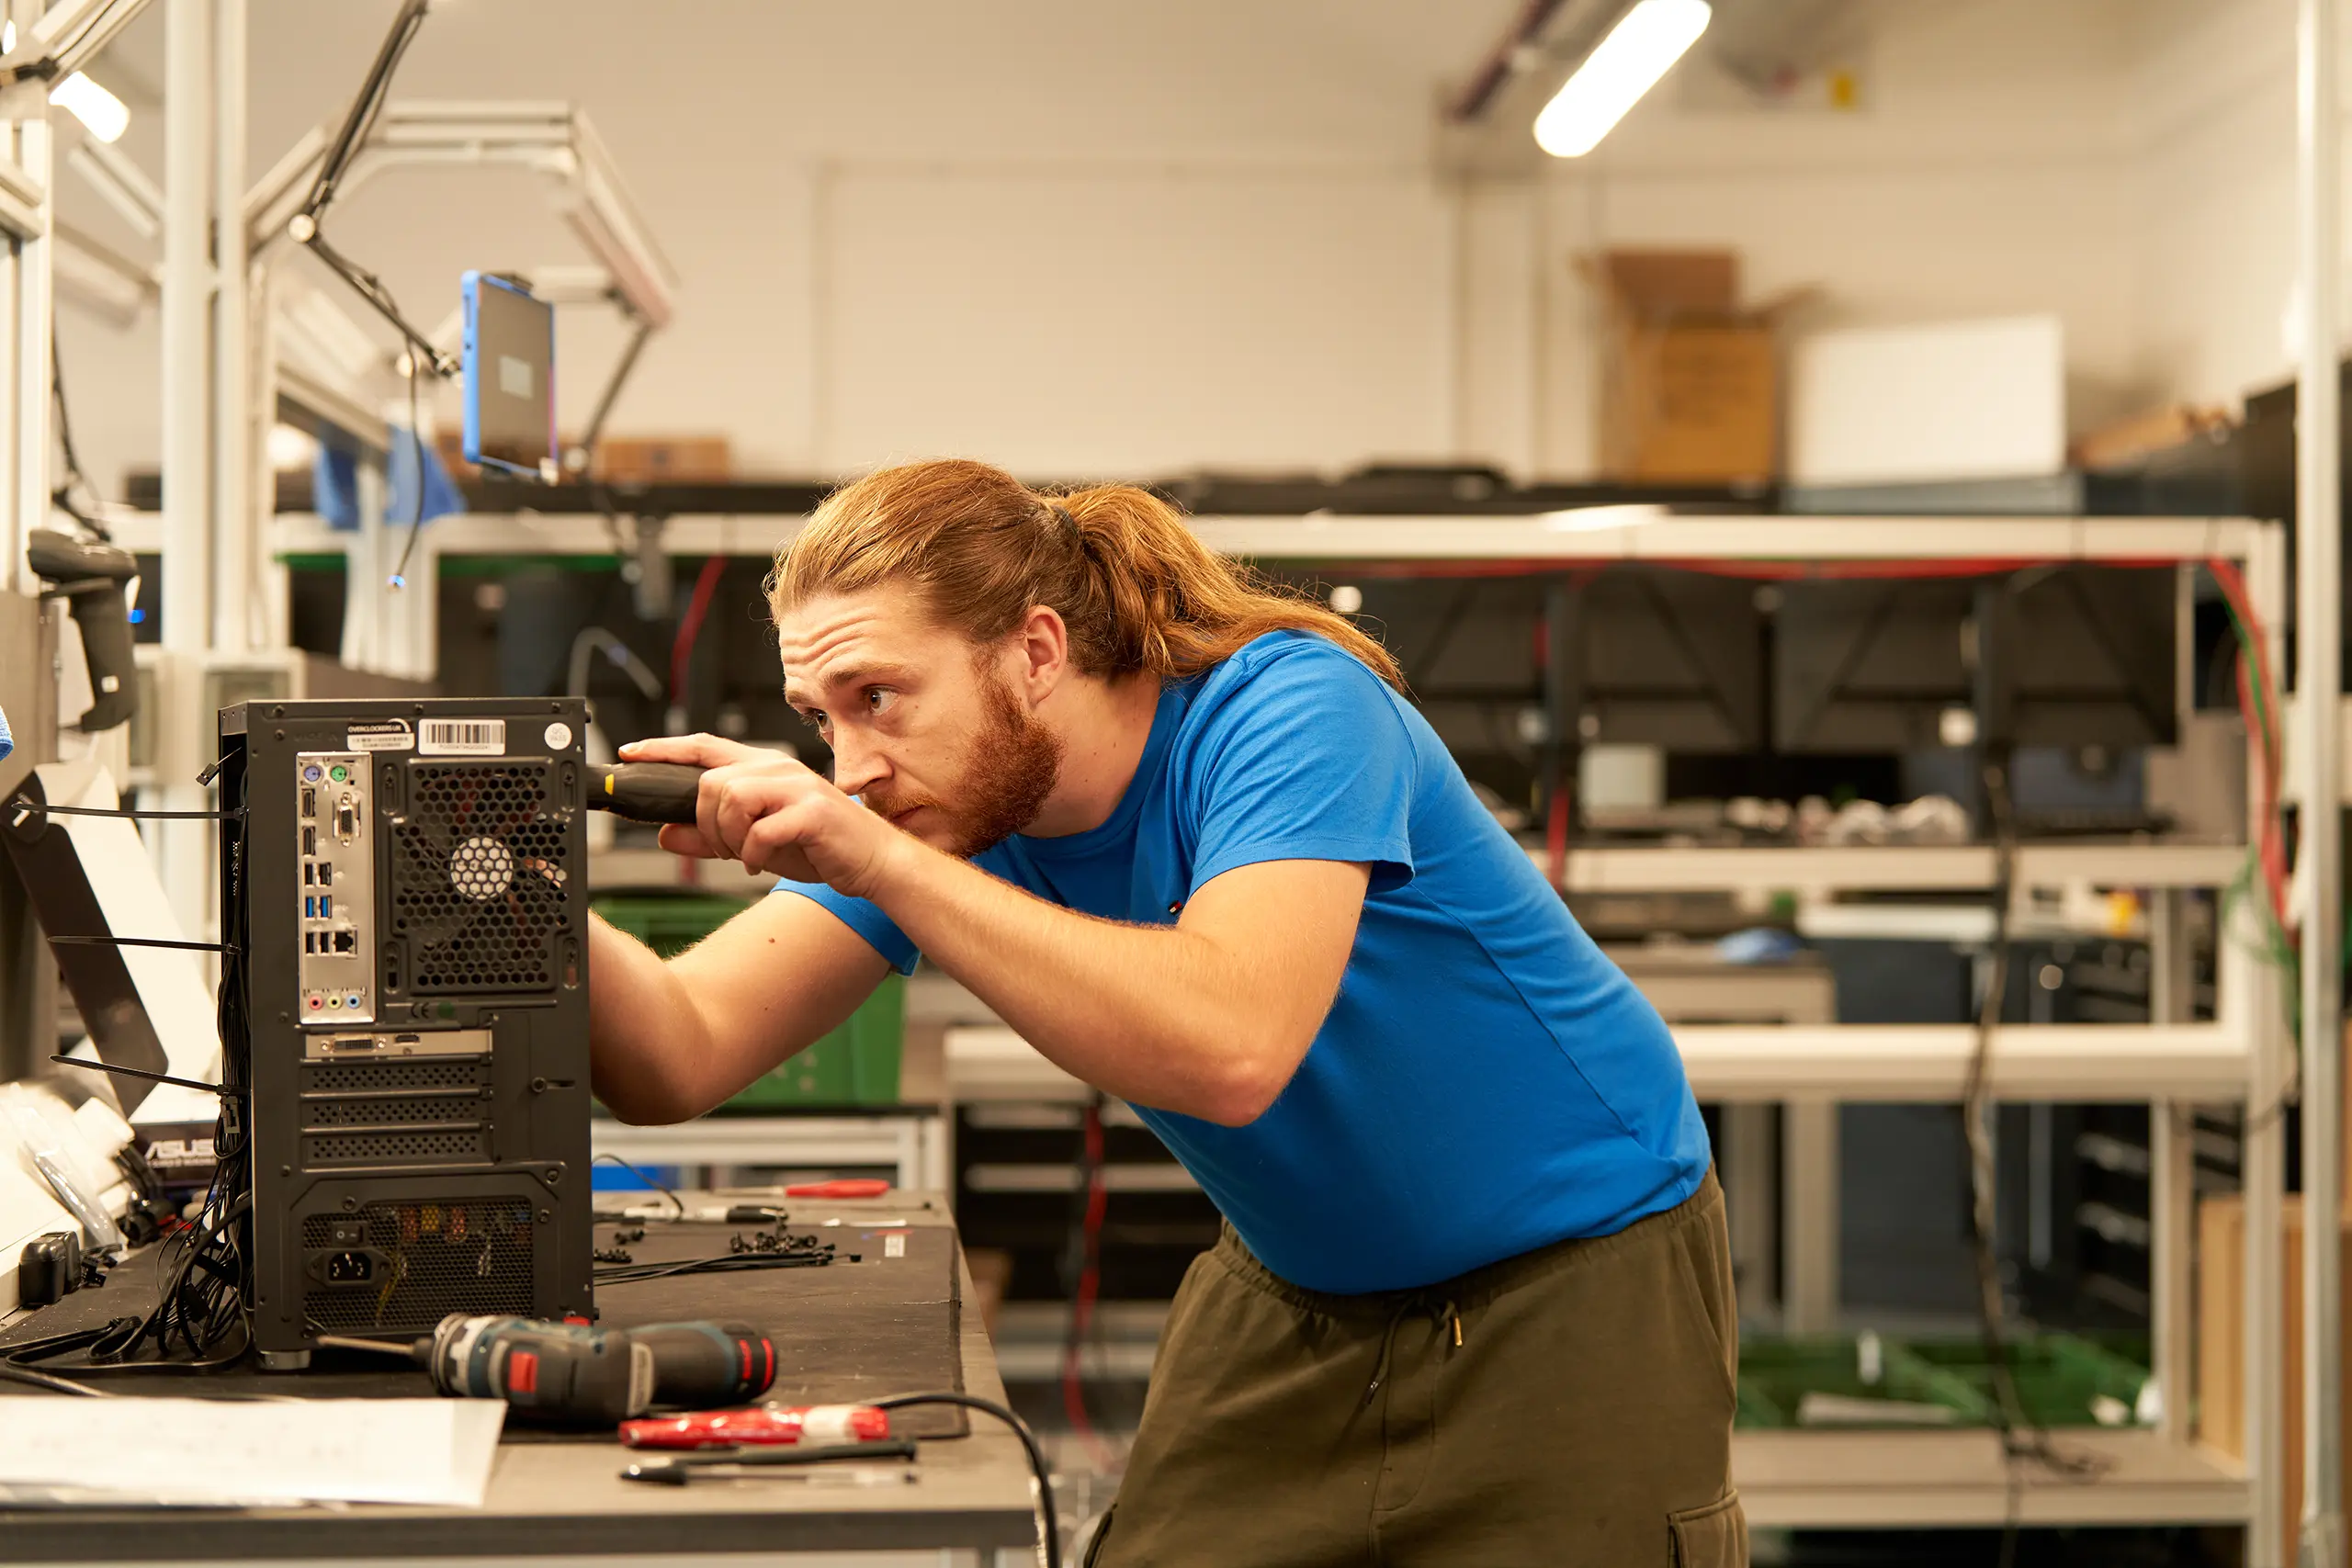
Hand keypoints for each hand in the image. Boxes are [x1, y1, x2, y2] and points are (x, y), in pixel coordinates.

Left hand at [618, 734, 909, 897]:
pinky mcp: (812, 812)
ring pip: (730, 799)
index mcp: (763, 768)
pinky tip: (758, 864)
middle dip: (704, 822)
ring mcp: (797, 787)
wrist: (872, 863)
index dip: (664, 749)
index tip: (631, 752)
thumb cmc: (817, 848)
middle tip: (724, 846)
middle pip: (710, 782)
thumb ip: (709, 838)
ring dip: (727, 837)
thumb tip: (665, 833)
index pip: (703, 746)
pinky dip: (751, 854)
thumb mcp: (753, 843)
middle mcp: (778, 768)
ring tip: (743, 854)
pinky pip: (759, 830)